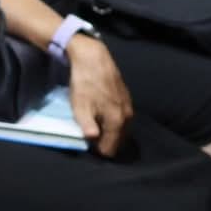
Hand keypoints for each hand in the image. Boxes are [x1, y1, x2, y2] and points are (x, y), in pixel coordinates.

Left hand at [65, 35, 131, 155]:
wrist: (94, 60)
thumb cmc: (85, 84)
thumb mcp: (80, 107)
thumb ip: (87, 126)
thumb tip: (93, 140)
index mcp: (117, 121)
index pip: (111, 148)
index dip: (98, 150)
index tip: (86, 146)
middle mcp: (127, 116)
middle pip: (119, 140)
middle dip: (106, 143)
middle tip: (90, 138)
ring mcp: (129, 107)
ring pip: (122, 130)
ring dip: (110, 133)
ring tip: (94, 128)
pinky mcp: (127, 99)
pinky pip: (122, 119)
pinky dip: (113, 123)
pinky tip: (101, 117)